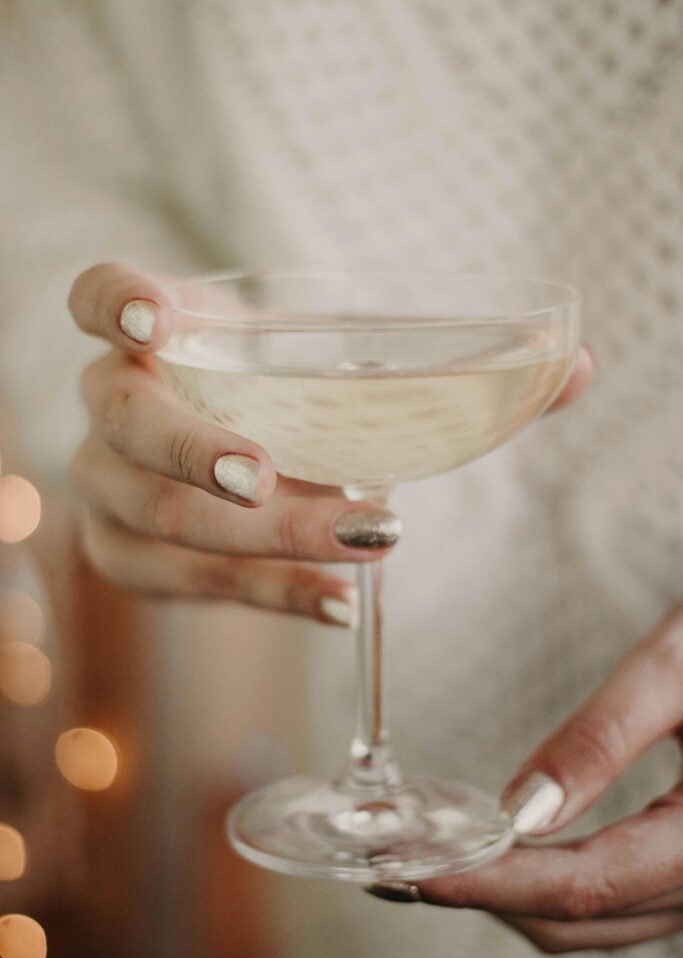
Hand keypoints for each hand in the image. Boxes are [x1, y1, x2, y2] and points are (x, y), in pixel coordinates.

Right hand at [68, 263, 592, 623]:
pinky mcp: (129, 560)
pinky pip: (188, 586)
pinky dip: (265, 593)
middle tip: (266, 478)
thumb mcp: (338, 370)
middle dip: (197, 452)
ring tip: (357, 543)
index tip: (155, 318)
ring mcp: (110, 490)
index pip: (98, 296)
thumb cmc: (286, 402)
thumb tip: (577, 370)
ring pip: (158, 522)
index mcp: (155, 337)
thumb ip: (452, 369)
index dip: (115, 302)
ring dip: (259, 539)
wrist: (227, 465)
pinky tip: (332, 600)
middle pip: (131, 425)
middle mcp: (115, 410)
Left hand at [390, 607, 682, 952]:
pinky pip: (620, 897)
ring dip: (519, 896)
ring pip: (601, 921)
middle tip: (414, 859)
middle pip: (587, 920)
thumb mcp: (677, 671)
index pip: (589, 884)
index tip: (423, 871)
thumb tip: (522, 808)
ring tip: (446, 856)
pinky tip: (511, 850)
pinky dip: (556, 883)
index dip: (498, 884)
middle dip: (495, 896)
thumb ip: (602, 738)